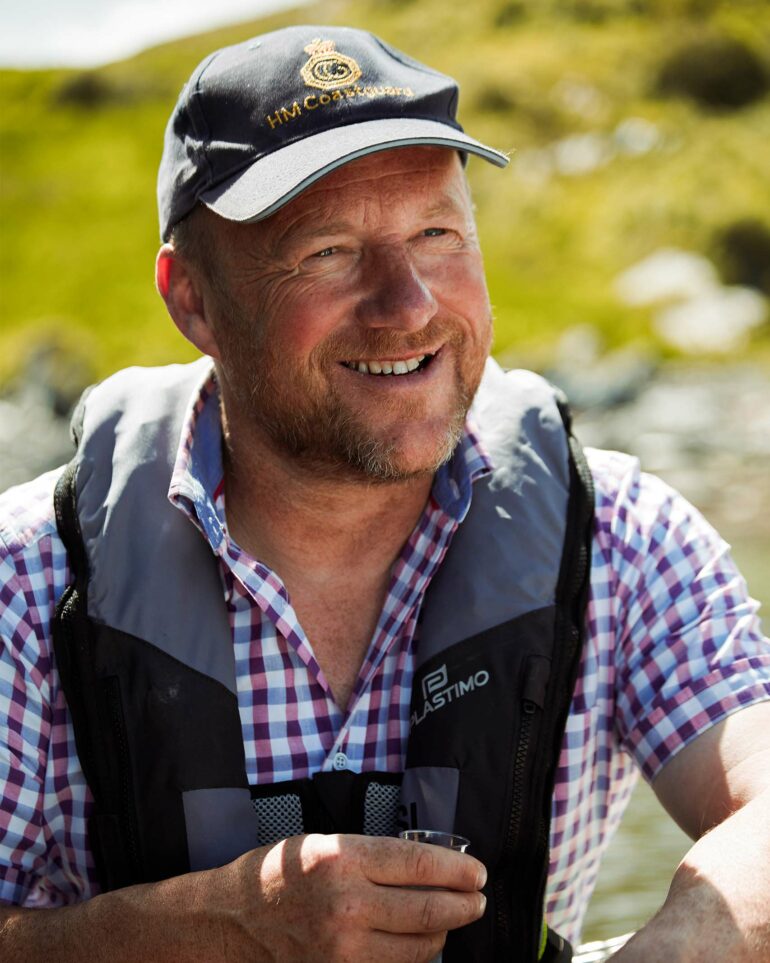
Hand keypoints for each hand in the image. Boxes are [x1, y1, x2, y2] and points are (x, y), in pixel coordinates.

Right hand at [219, 833, 487, 961]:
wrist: (229, 921)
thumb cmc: (278, 874)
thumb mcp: (324, 845)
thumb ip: (374, 857)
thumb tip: (427, 868)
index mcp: (343, 859)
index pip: (419, 865)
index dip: (458, 870)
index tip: (478, 872)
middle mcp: (347, 905)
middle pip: (429, 909)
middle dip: (463, 904)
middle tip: (477, 899)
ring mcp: (343, 950)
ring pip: (419, 947)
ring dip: (443, 933)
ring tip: (451, 920)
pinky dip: (414, 957)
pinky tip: (419, 944)